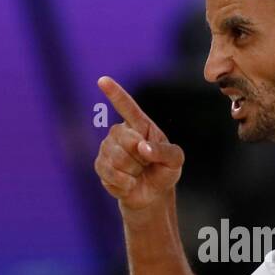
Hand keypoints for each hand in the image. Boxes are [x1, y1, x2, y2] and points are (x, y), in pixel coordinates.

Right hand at [94, 76, 184, 210]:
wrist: (152, 194)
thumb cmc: (164, 170)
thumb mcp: (175, 160)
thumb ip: (164, 151)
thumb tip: (142, 147)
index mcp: (140, 125)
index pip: (127, 107)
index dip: (115, 93)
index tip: (103, 80)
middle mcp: (120, 132)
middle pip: (124, 139)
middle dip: (140, 156)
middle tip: (146, 163)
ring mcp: (107, 148)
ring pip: (117, 158)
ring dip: (133, 171)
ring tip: (137, 173)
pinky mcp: (100, 165)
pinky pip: (109, 173)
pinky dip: (124, 183)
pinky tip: (129, 183)